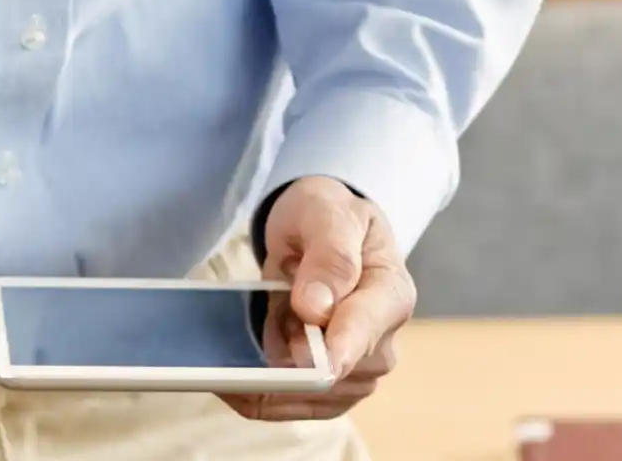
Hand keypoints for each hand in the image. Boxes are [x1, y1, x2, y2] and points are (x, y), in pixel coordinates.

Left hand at [222, 177, 410, 421]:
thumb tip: (318, 308)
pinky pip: (290, 408)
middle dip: (285, 359)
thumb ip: (330, 255)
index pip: (363, 332)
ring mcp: (357, 371)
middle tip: (252, 322)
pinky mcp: (330, 391)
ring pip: (308, 399)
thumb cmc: (327, 217)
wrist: (320, 234)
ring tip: (242, 341)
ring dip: (268, 376)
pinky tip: (231, 377)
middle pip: (334, 375)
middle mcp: (380, 342)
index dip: (332, 351)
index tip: (300, 359)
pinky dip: (257, 396)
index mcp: (391, 295)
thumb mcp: (326, 213)